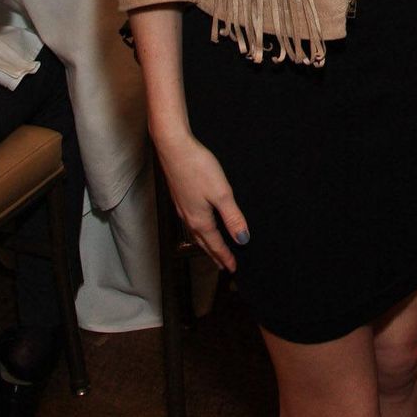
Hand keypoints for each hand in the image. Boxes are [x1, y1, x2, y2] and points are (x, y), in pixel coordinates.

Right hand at [153, 131, 249, 271]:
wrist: (174, 147)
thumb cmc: (198, 167)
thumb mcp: (222, 193)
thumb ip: (232, 217)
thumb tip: (242, 239)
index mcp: (200, 219)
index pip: (215, 244)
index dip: (226, 257)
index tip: (233, 269)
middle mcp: (188, 217)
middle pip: (203, 243)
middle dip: (214, 255)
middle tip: (223, 266)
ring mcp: (182, 207)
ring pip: (195, 233)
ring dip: (205, 244)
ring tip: (212, 250)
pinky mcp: (179, 197)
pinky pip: (190, 222)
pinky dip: (198, 231)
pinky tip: (199, 224)